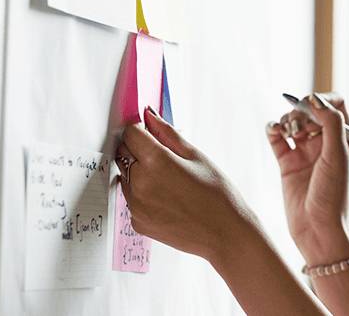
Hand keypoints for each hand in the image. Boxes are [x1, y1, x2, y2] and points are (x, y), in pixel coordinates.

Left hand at [116, 106, 256, 263]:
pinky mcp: (136, 222)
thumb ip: (168, 133)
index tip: (151, 133)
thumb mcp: (196, 156)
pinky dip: (143, 194)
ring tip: (169, 182)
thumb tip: (149, 115)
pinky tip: (167, 199)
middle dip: (138, 150)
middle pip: (124, 154)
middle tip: (164, 158)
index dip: (141, 130)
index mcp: (155, 162)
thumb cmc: (217, 194)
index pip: (130, 133)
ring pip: (125, 177)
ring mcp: (135, 205)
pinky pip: (131, 199)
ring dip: (139, 173)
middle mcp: (139, 183)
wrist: (225, 233)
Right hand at [266, 92, 348, 263]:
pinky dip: (273, 129)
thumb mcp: (338, 156)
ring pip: (292, 122)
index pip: (334, 104)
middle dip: (301, 110)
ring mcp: (305, 152)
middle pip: (311, 110)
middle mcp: (325, 143)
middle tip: (297, 125)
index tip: (310, 107)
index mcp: (344, 139)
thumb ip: (330, 124)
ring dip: (286, 119)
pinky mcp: (287, 163)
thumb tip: (316, 98)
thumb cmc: (334, 196)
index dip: (321, 100)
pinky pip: (277, 138)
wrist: (318, 230)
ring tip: (287, 132)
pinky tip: (273, 131)